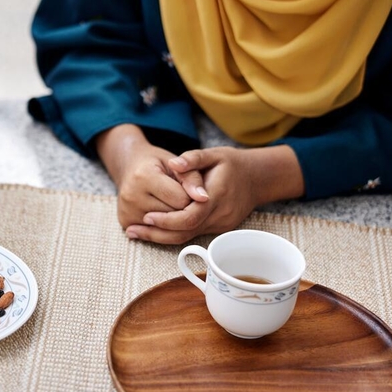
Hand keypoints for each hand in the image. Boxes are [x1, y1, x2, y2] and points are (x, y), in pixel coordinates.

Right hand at [96, 125, 205, 234]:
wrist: (129, 167)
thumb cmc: (156, 164)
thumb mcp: (175, 164)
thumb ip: (192, 178)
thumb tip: (204, 199)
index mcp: (144, 176)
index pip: (181, 200)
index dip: (190, 195)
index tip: (187, 187)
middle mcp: (131, 195)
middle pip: (173, 215)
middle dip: (182, 208)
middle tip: (177, 194)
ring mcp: (126, 210)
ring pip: (165, 227)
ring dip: (173, 217)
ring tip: (167, 201)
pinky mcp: (125, 221)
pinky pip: (154, 231)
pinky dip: (161, 224)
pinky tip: (158, 210)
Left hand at [127, 146, 303, 243]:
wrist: (258, 178)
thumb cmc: (232, 163)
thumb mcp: (214, 154)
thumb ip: (192, 158)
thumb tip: (173, 163)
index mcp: (218, 195)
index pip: (190, 216)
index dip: (168, 219)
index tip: (146, 216)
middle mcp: (221, 214)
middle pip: (186, 232)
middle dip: (158, 233)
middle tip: (133, 229)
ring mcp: (221, 224)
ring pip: (188, 237)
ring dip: (161, 237)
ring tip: (135, 232)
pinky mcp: (219, 229)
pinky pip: (193, 235)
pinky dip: (173, 234)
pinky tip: (153, 231)